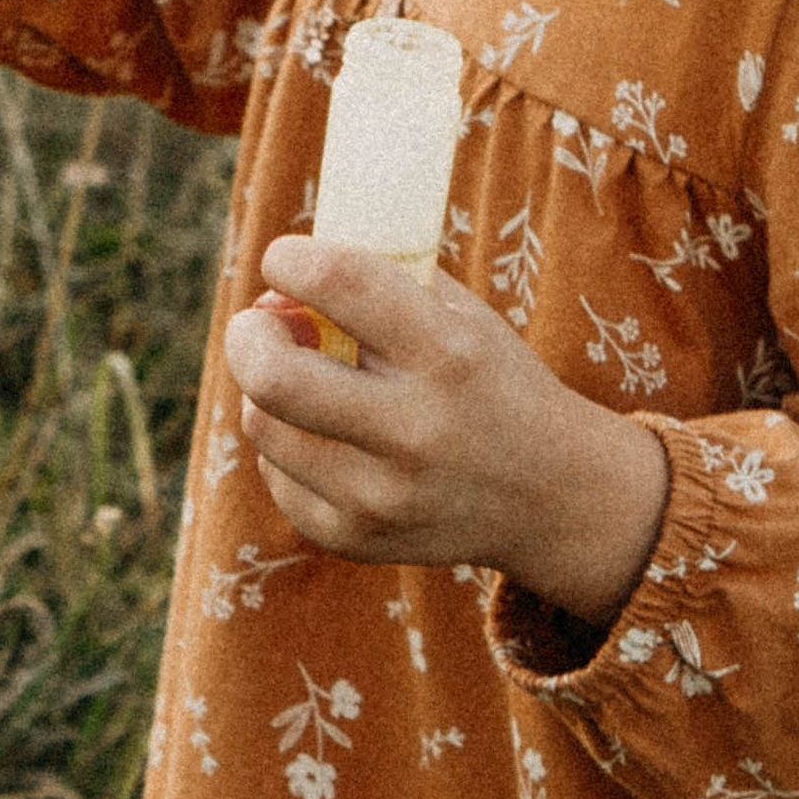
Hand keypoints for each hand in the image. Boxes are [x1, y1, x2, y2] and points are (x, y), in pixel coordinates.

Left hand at [223, 235, 671, 629]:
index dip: (290, 260)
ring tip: (300, 380)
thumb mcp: (464, 318)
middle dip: (247, 334)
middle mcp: (415, 430)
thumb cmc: (492, 384)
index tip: (284, 260)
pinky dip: (287, 446)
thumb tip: (289, 265)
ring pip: (262, 423)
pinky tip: (325, 437)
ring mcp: (381, 495)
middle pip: (273, 375)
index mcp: (448, 354)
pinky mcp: (355, 538)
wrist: (551, 498)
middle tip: (257, 325)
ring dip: (265, 390)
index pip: (338, 284)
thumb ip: (385, 281)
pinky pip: (276, 476)